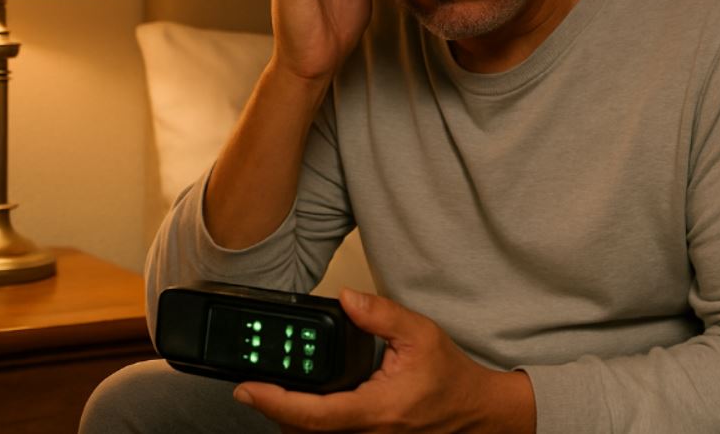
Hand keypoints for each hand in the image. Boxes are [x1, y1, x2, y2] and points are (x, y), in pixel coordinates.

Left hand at [233, 289, 535, 432]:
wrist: (472, 410)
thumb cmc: (450, 376)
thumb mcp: (420, 333)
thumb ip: (381, 314)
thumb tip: (347, 298)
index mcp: (377, 408)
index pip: (315, 413)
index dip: (275, 402)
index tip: (247, 388)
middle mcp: (368, 432)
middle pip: (303, 431)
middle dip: (273, 408)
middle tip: (252, 382)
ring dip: (288, 416)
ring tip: (271, 388)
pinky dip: (306, 420)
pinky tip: (301, 401)